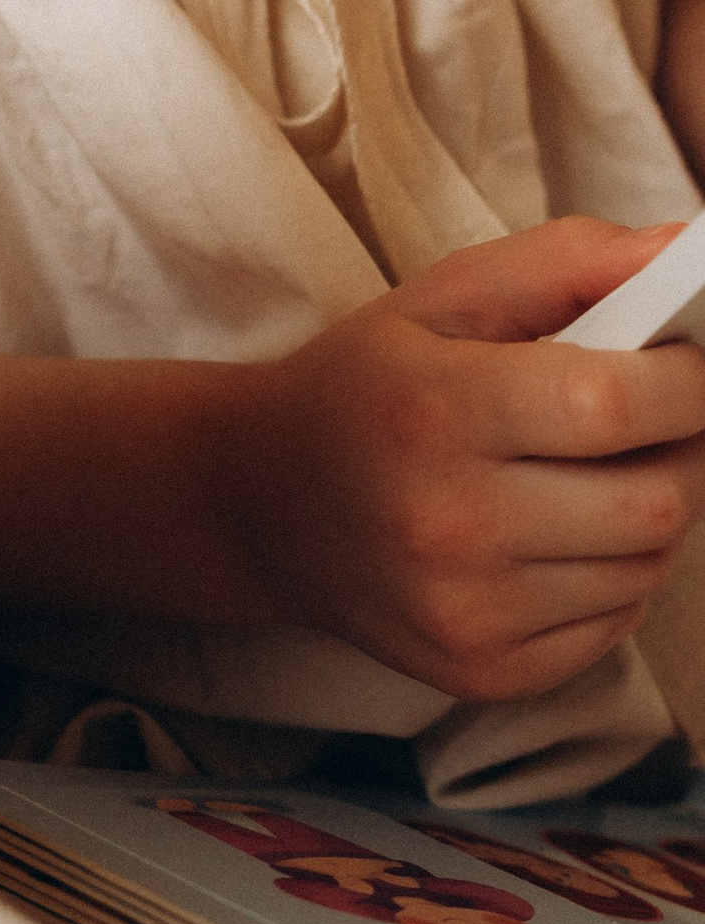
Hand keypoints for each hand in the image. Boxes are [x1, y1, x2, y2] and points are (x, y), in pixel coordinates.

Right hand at [217, 220, 704, 697]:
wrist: (262, 504)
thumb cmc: (366, 384)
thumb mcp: (443, 297)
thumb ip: (566, 262)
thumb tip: (678, 250)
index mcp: (437, 409)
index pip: (613, 403)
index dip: (688, 382)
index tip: (693, 363)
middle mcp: (450, 522)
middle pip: (654, 501)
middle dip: (688, 451)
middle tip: (664, 419)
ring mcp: (467, 610)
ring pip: (645, 568)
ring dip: (651, 515)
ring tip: (598, 474)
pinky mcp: (482, 672)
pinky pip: (614, 627)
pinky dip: (616, 578)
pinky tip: (564, 536)